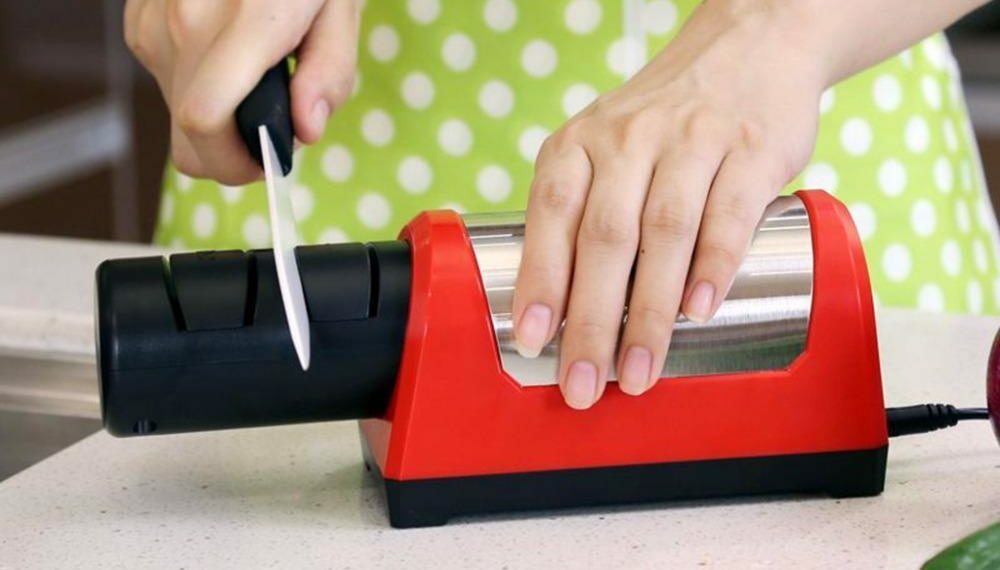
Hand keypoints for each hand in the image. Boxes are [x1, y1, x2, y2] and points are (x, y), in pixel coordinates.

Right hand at [124, 0, 357, 183]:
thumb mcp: (340, 8)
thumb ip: (330, 72)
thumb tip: (307, 130)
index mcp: (244, 20)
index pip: (205, 120)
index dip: (235, 163)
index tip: (269, 161)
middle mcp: (185, 24)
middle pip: (188, 136)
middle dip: (232, 152)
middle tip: (272, 127)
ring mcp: (154, 23)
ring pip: (177, 116)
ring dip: (219, 117)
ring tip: (255, 73)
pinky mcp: (139, 22)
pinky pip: (167, 84)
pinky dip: (199, 88)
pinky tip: (228, 55)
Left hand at [513, 0, 825, 408]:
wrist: (748, 48)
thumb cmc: (663, 122)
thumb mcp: (604, 149)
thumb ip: (583, 215)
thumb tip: (561, 311)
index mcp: (580, 143)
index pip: (550, 215)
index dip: (539, 280)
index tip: (533, 340)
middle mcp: (629, 139)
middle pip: (604, 238)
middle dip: (591, 321)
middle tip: (584, 383)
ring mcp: (692, 141)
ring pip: (664, 233)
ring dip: (649, 312)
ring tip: (641, 370)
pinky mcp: (751, 150)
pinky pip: (728, 215)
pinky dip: (713, 268)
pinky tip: (698, 312)